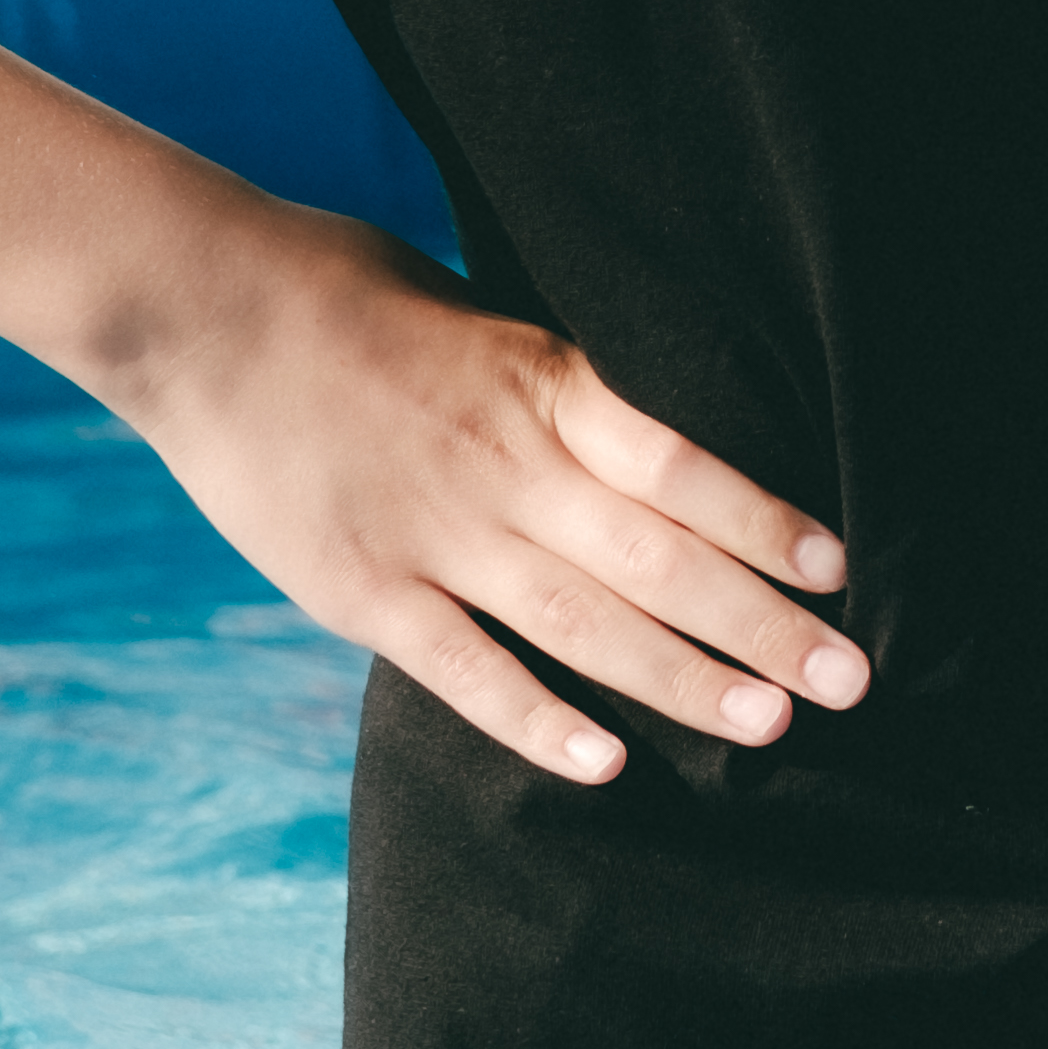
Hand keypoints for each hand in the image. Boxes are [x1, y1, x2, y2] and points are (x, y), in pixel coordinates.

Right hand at [132, 210, 860, 787]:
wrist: (195, 301)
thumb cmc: (342, 285)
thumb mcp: (476, 304)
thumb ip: (553, 374)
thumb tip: (639, 411)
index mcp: (541, 381)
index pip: (683, 463)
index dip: (768, 520)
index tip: (840, 570)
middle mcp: (505, 465)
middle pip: (659, 559)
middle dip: (763, 624)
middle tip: (852, 681)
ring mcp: (435, 533)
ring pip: (584, 624)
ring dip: (683, 678)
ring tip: (771, 727)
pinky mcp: (362, 589)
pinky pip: (463, 668)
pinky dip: (534, 720)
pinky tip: (606, 763)